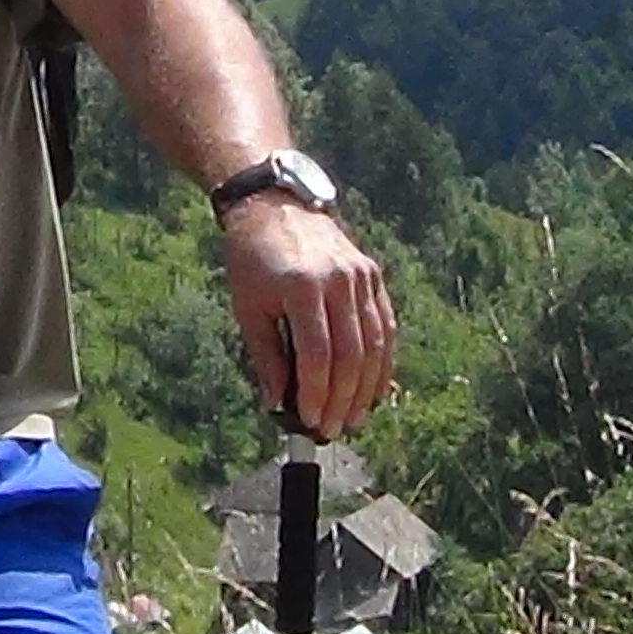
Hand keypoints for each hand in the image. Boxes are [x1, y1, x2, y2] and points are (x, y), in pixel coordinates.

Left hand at [222, 197, 394, 439]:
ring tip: (353, 417)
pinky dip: (383, 361)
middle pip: (351, 353)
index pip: (317, 354)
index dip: (316, 393)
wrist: (274, 205)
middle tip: (332, 428)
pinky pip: (385, 325)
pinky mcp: (372, 274)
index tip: (310, 421)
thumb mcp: (247, 307)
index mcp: (302, 286)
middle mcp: (339, 280)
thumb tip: (276, 403)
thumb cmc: (252, 259)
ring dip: (366, 387)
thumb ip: (266, 356)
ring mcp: (361, 275)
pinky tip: (374, 388)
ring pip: (374, 343)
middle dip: (343, 398)